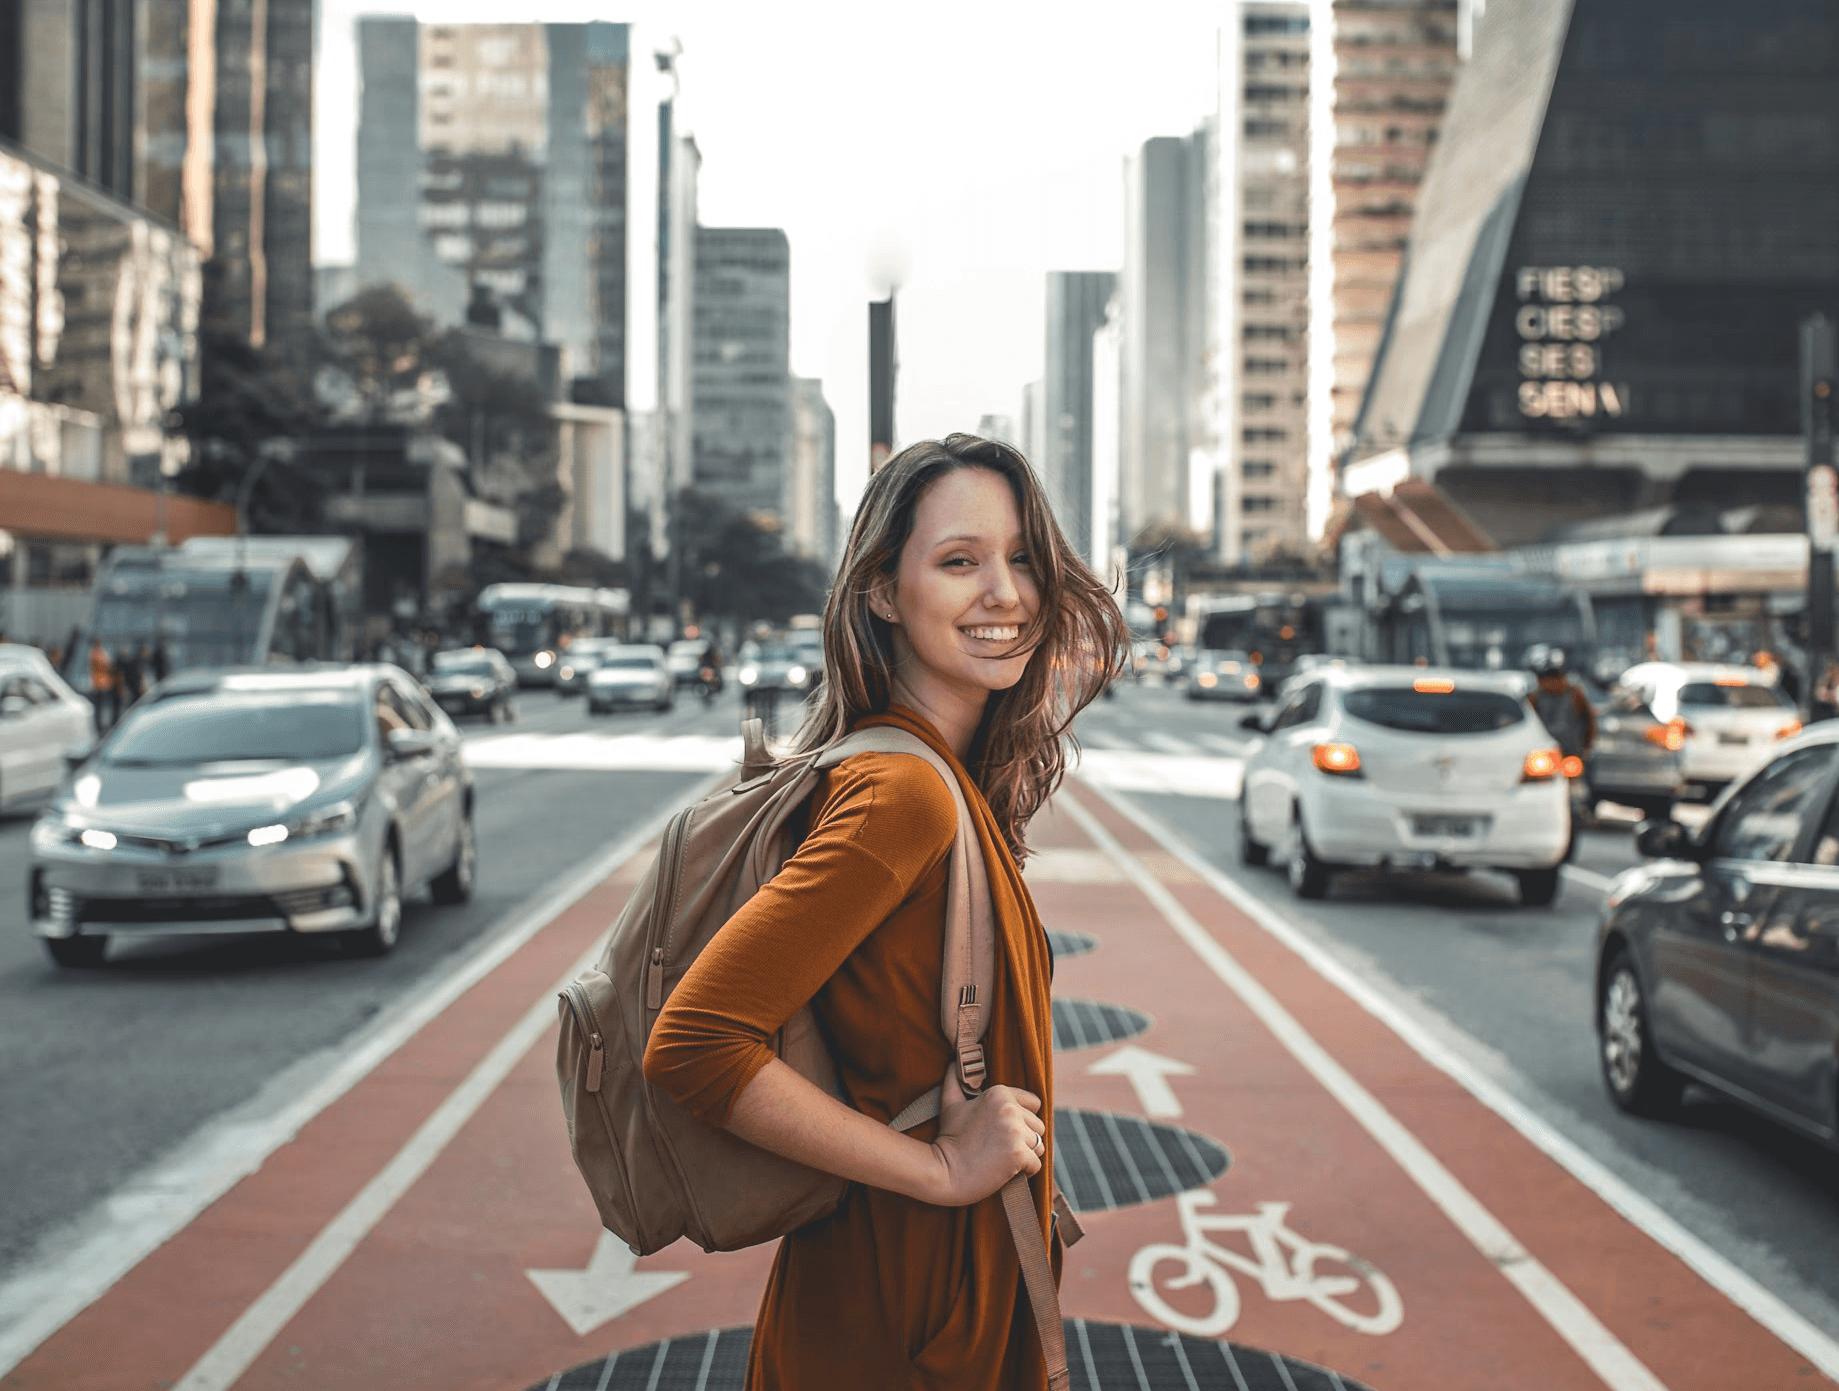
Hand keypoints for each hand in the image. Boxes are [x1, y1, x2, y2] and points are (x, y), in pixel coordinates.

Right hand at [926, 1084, 1045, 1205]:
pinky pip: (1036, 1164)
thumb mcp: (950, 1104)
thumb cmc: (949, 1138)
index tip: (1004, 1129)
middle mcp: (1010, 1109)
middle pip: (1038, 1126)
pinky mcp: (1018, 1154)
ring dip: (1026, 1155)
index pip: (1034, 1103)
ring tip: (1003, 1158)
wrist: (943, 1171)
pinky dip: (1025, 1171)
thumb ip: (954, 1080)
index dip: (1022, 1119)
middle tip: (1000, 1147)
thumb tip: (953, 1062)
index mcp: (999, 1093)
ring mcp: (1015, 1132)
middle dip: (1025, 1139)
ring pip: (1040, 1145)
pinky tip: (1006, 1171)